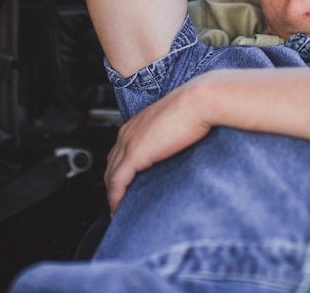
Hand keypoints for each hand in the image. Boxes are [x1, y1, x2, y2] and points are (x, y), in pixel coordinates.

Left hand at [104, 81, 212, 213]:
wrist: (199, 101)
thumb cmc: (196, 108)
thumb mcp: (177, 123)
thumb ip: (170, 136)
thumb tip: (176, 150)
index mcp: (138, 123)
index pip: (120, 151)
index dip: (119, 169)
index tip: (125, 185)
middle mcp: (128, 132)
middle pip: (111, 163)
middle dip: (112, 184)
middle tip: (118, 201)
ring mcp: (129, 142)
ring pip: (111, 175)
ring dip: (113, 193)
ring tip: (118, 209)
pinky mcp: (134, 154)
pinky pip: (118, 182)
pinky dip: (115, 197)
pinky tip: (118, 208)